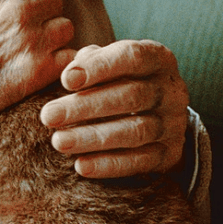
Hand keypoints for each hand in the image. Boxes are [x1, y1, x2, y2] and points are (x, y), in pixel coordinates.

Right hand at [0, 0, 74, 166]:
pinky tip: (36, 65)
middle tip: (15, 27)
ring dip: (49, 34)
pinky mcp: (37, 73)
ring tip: (26, 47)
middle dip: (36, 9)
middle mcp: (17, 8)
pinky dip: (58, 61)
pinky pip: (69, 56)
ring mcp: (30, 41)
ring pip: (64, 26)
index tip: (5, 1)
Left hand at [39, 41, 189, 178]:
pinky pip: (140, 162)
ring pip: (135, 131)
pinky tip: (81, 165)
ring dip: (93, 138)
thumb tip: (71, 74)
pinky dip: (109, 164)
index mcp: (157, 58)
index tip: (65, 80)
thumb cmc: (121, 79)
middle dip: (86, 107)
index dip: (98, 68)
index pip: (132, 57)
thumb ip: (90, 60)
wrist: (158, 115)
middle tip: (49, 116)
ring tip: (59, 142)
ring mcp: (173, 124)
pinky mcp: (170, 154)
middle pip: (131, 96)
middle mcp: (171, 90)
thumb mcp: (110, 62)